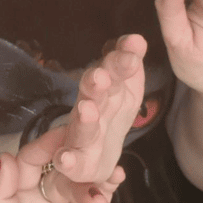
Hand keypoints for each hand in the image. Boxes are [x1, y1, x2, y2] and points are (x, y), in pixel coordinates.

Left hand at [0, 127, 123, 202]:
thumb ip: (0, 198)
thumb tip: (5, 158)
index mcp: (21, 192)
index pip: (33, 158)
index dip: (47, 144)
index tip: (65, 136)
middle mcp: (46, 194)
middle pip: (65, 167)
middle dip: (79, 166)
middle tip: (89, 166)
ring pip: (88, 181)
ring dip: (98, 187)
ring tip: (100, 202)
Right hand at [53, 34, 146, 185]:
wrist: (97, 159)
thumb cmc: (110, 117)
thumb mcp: (127, 89)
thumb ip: (129, 63)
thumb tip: (137, 38)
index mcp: (107, 91)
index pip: (114, 70)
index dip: (122, 59)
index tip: (134, 44)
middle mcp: (92, 109)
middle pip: (94, 94)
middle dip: (96, 84)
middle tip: (101, 76)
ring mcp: (83, 135)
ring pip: (83, 126)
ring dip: (84, 118)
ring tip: (87, 110)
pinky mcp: (78, 164)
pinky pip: (71, 162)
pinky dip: (66, 161)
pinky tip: (65, 159)